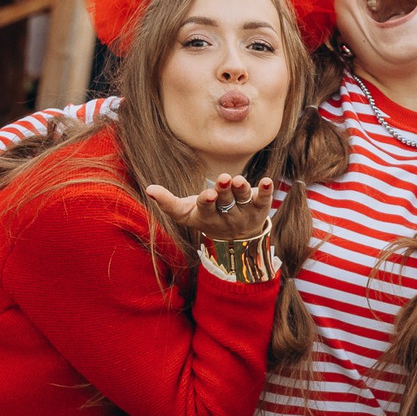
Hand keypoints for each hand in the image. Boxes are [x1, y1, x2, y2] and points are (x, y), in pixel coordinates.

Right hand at [143, 175, 274, 238]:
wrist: (235, 237)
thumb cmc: (204, 216)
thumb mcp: (185, 213)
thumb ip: (168, 203)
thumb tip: (149, 189)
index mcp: (207, 216)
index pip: (206, 209)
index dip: (207, 201)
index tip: (208, 194)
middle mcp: (227, 216)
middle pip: (226, 201)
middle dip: (225, 190)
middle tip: (225, 178)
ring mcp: (244, 212)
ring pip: (244, 200)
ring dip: (243, 188)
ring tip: (240, 179)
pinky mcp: (259, 207)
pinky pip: (263, 200)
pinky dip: (266, 191)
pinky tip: (267, 181)